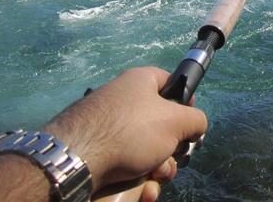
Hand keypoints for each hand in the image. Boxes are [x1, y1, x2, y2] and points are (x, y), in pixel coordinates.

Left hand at [43, 67, 206, 193]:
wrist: (76, 158)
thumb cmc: (131, 130)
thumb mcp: (176, 121)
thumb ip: (196, 120)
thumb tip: (196, 126)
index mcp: (140, 81)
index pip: (169, 81)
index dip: (184, 99)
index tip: (189, 119)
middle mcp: (122, 99)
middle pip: (159, 123)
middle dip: (171, 148)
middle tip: (171, 159)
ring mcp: (107, 126)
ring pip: (145, 148)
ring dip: (158, 168)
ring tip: (153, 178)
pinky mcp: (96, 150)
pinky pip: (126, 163)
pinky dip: (137, 178)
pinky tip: (141, 190)